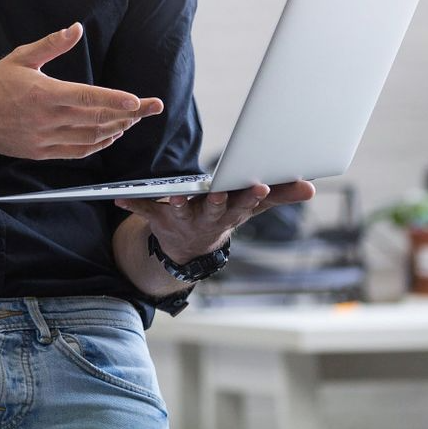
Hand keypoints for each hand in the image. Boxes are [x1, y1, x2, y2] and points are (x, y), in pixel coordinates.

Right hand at [0, 22, 162, 158]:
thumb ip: (52, 44)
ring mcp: (46, 138)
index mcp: (45, 94)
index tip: (137, 101)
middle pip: (97, 119)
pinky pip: (77, 151)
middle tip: (150, 108)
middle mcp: (48, 119)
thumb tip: (75, 28)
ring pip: (91, 137)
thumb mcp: (21, 57)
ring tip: (133, 119)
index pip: (88, 97)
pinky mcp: (42, 152)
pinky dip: (98, 144)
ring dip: (116, 128)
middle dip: (129, 114)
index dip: (115, 100)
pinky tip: (110, 136)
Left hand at [115, 180, 315, 262]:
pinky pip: (144, 210)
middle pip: (215, 210)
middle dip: (219, 202)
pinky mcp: (159, 217)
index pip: (246, 202)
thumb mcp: (252, 205)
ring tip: (175, 198)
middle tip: (220, 192)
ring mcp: (183, 219)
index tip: (260, 183)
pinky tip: (117, 198)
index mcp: (231, 211)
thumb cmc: (225, 214)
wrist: (189, 245)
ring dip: (178, 205)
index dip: (252, 194)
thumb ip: (280, 194)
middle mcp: (208, 218)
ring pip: (182, 212)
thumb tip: (310, 186)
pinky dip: (131, 204)